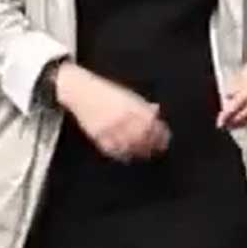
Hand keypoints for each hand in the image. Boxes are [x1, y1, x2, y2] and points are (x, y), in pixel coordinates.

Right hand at [55, 65, 169, 161]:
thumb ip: (143, 105)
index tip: (165, 140)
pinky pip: (112, 149)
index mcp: (133, 107)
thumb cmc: (106, 92)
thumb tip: (156, 111)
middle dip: (152, 145)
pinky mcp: (98, 135)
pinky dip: (122, 154)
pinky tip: (127, 155)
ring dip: (139, 152)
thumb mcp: (129, 95)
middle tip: (157, 150)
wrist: (81, 91)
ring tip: (144, 154)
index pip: (152, 125)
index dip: (161, 135)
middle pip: (143, 137)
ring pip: (130, 146)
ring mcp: (110, 128)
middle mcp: (123, 118)